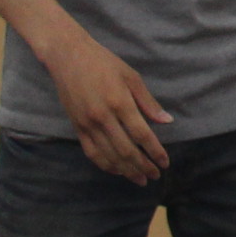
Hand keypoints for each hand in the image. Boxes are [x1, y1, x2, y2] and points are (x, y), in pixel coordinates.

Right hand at [42, 29, 171, 182]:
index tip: (165, 163)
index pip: (141, 135)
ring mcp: (87, 124)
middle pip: (126, 150)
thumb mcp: (131, 77)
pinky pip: (91, 152)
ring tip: (140, 179)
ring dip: (126, 170)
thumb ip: (148, 102)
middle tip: (155, 176)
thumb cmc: (104, 63)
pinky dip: (105, 164)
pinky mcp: (76, 127)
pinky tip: (117, 170)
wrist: (68, 57)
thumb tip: (167, 121)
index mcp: (120, 103)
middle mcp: (103, 117)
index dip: (155, 152)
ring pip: (109, 155)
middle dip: (142, 166)